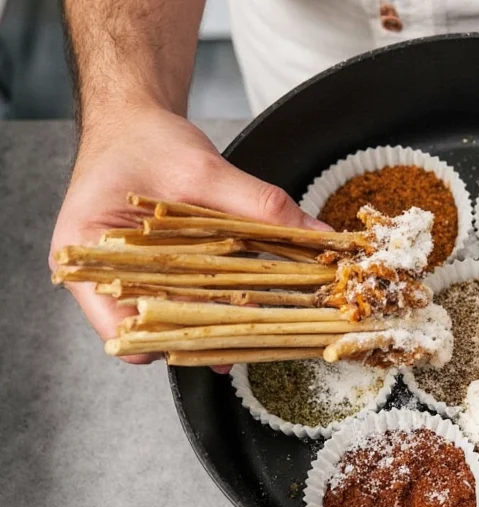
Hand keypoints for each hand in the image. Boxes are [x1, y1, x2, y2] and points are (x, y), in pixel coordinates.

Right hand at [49, 104, 329, 366]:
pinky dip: (215, 299)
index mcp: (86, 249)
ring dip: (214, 320)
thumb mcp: (204, 169)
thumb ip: (259, 205)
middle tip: (255, 332)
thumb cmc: (148, 140)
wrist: (135, 122)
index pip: (124, 325)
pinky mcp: (152, 271)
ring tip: (260, 325)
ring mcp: (124, 276)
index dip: (174, 335)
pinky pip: (183, 296)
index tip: (223, 329)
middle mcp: (99, 274)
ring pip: (172, 318)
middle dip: (205, 333)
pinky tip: (252, 302)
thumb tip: (317, 234)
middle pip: (153, 329)